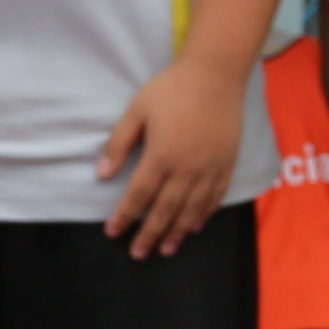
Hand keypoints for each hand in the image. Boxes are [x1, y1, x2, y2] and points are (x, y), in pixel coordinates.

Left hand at [97, 58, 247, 256]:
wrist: (216, 75)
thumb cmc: (172, 89)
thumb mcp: (137, 109)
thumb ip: (119, 143)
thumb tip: (102, 174)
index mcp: (161, 155)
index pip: (138, 195)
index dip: (124, 216)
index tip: (112, 232)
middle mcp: (186, 169)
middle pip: (164, 210)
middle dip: (149, 234)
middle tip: (138, 254)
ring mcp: (209, 169)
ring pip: (191, 209)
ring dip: (176, 232)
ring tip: (166, 250)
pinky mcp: (226, 164)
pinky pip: (215, 197)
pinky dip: (203, 215)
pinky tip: (195, 227)